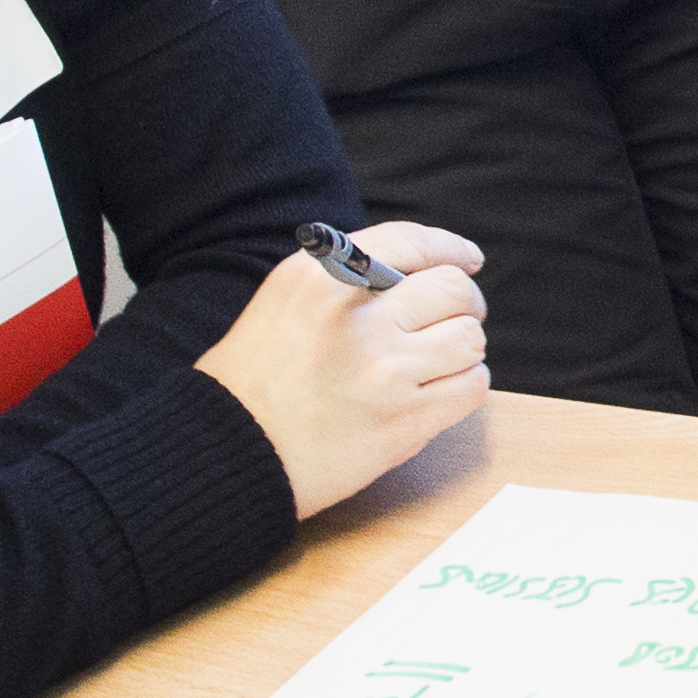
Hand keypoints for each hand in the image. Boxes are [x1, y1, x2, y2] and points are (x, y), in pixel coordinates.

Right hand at [193, 220, 490, 513]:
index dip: (451, 250)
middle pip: (453, 289)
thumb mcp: (282, 302)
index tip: (467, 261)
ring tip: (437, 362)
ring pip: (469, 339)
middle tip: (454, 319)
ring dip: (462, 348)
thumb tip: (418, 272)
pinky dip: (463, 386)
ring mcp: (385, 370)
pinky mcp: (405, 420)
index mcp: (320, 277)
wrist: (226, 455)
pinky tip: (437, 392)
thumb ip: (345, 278)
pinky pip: (471, 387)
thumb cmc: (249, 383)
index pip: (412, 242)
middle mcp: (355, 316)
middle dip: (464, 303)